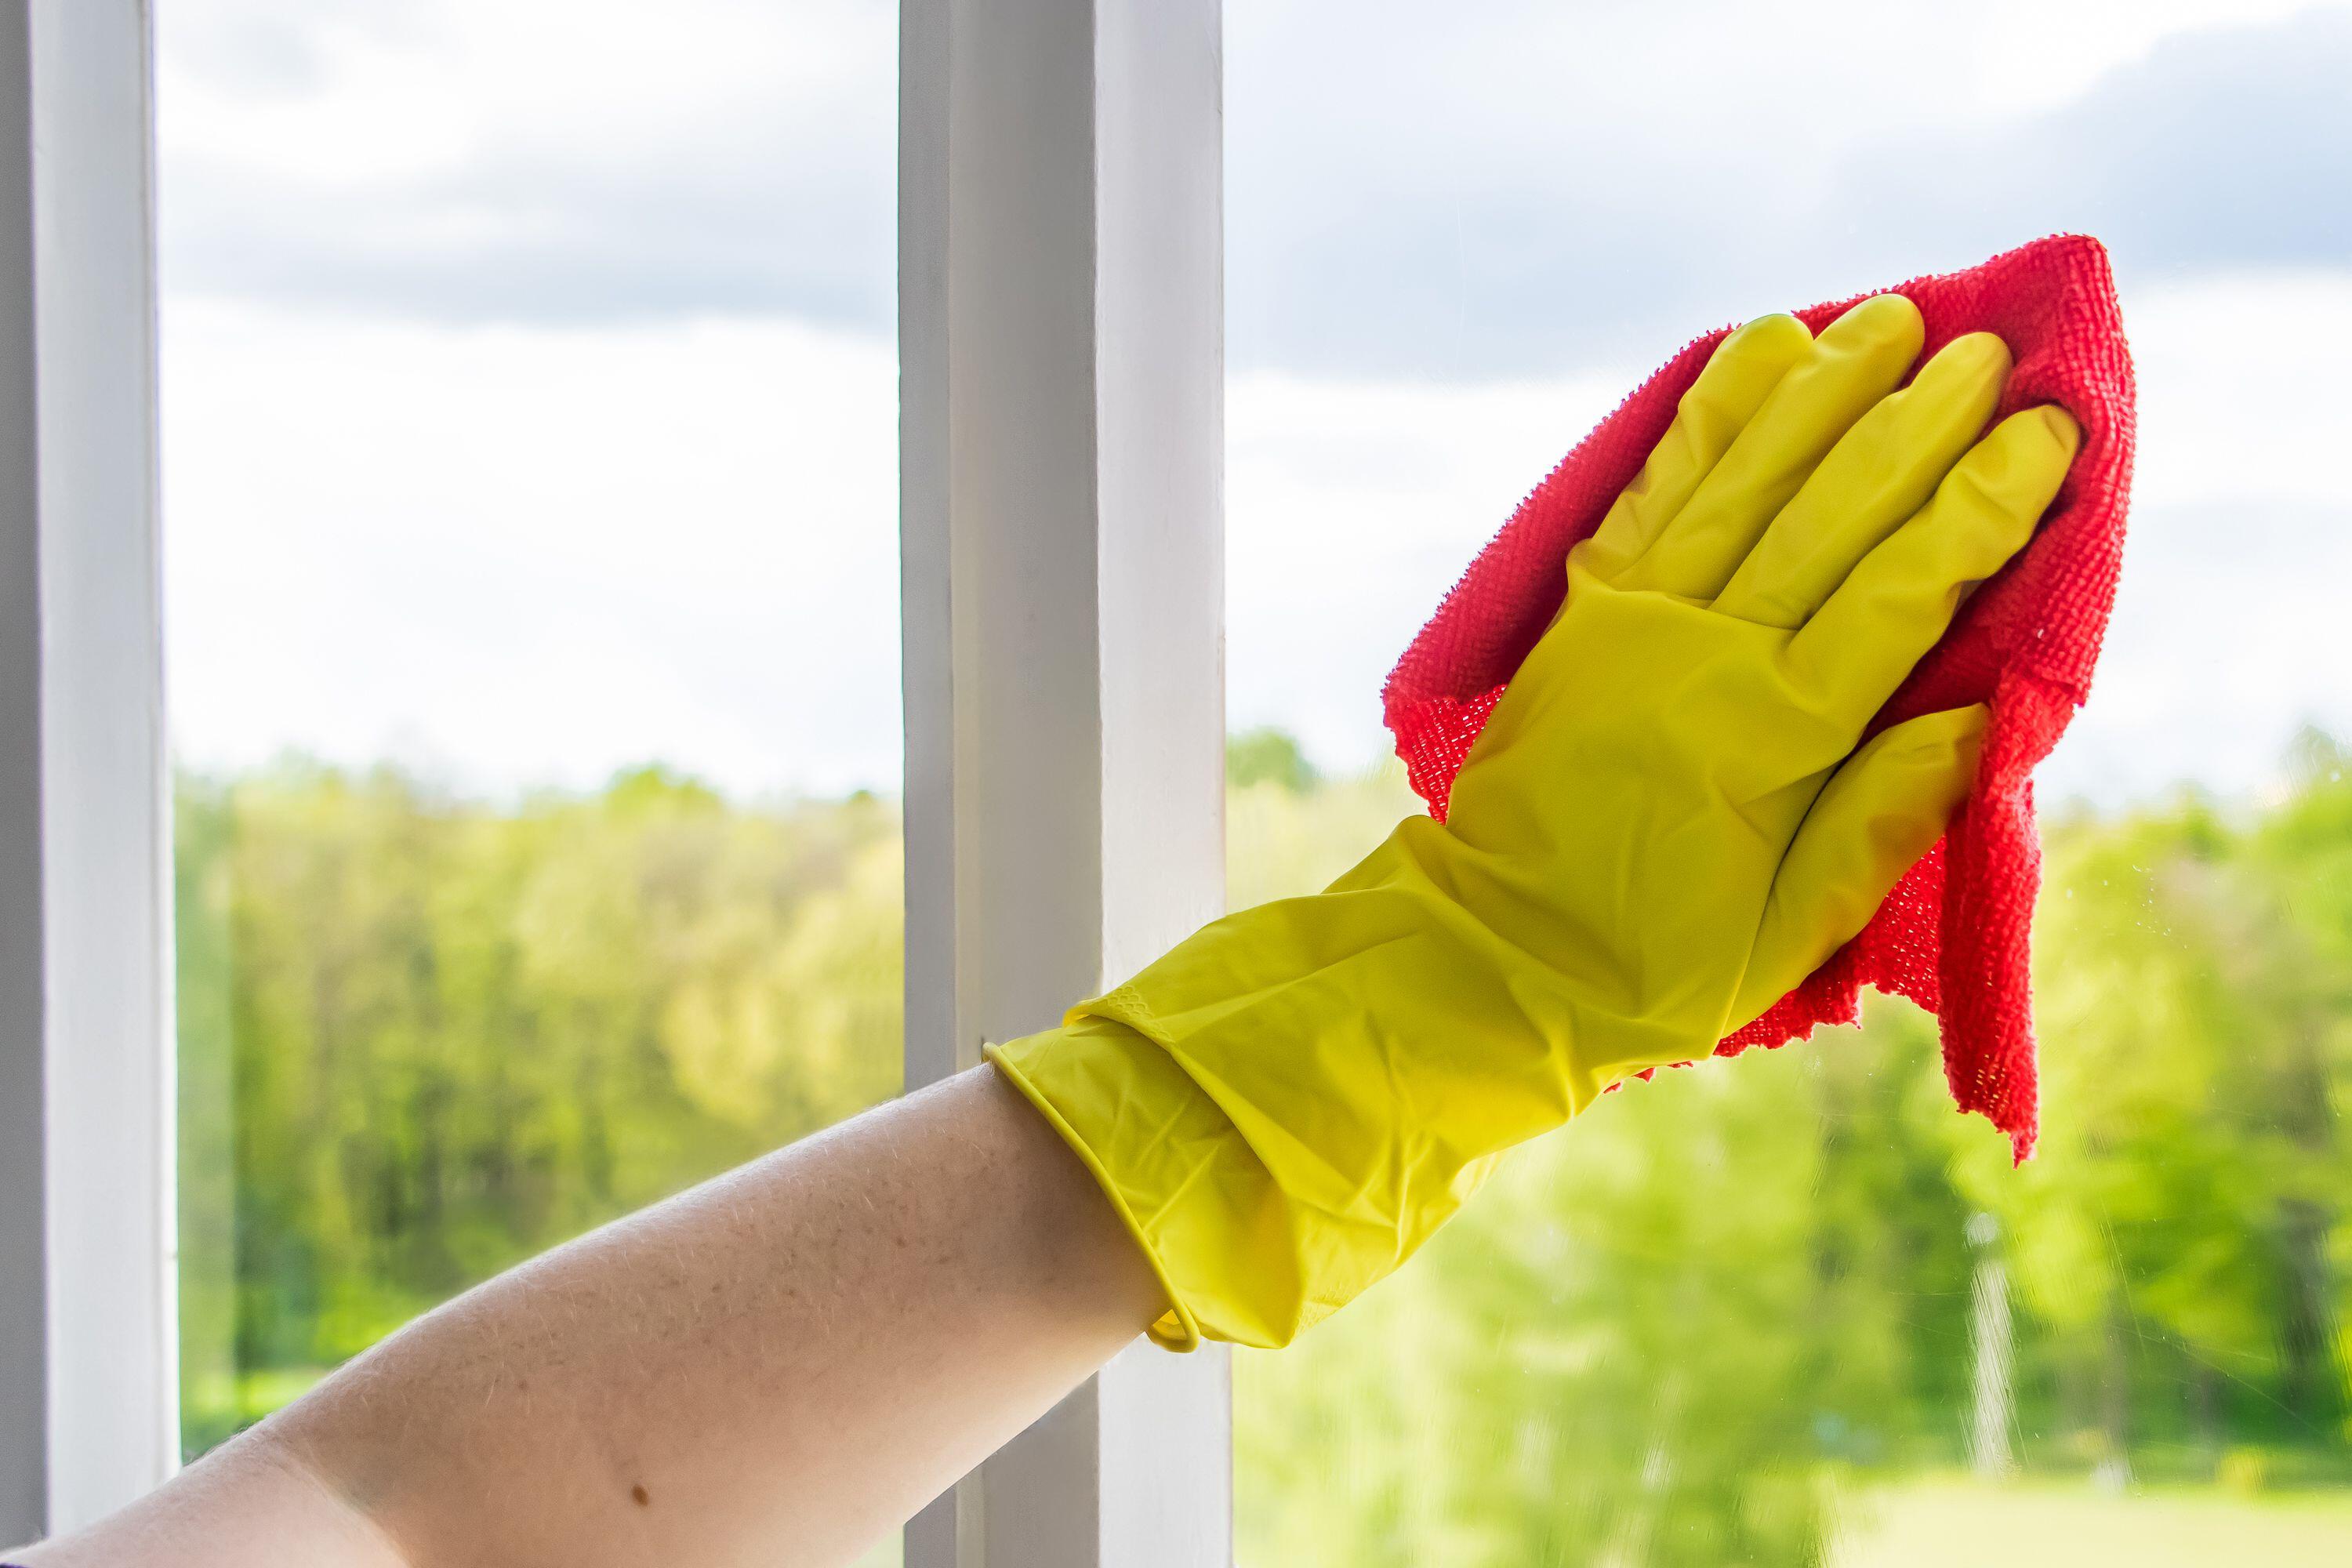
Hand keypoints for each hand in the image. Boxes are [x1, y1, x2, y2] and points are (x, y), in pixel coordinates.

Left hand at [991, 293, 2079, 1349]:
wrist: (1486, 957)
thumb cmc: (1651, 968)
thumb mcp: (1786, 934)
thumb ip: (1879, 820)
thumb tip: (1982, 716)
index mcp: (1765, 736)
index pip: (1897, 594)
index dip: (1978, 507)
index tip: (2046, 432)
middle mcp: (1698, 653)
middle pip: (1828, 513)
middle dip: (1916, 425)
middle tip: (1989, 351)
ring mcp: (1631, 620)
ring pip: (1744, 480)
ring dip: (1822, 393)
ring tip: (1892, 320)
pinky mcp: (1584, 611)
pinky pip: (1655, 491)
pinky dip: (1709, 416)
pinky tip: (1757, 352)